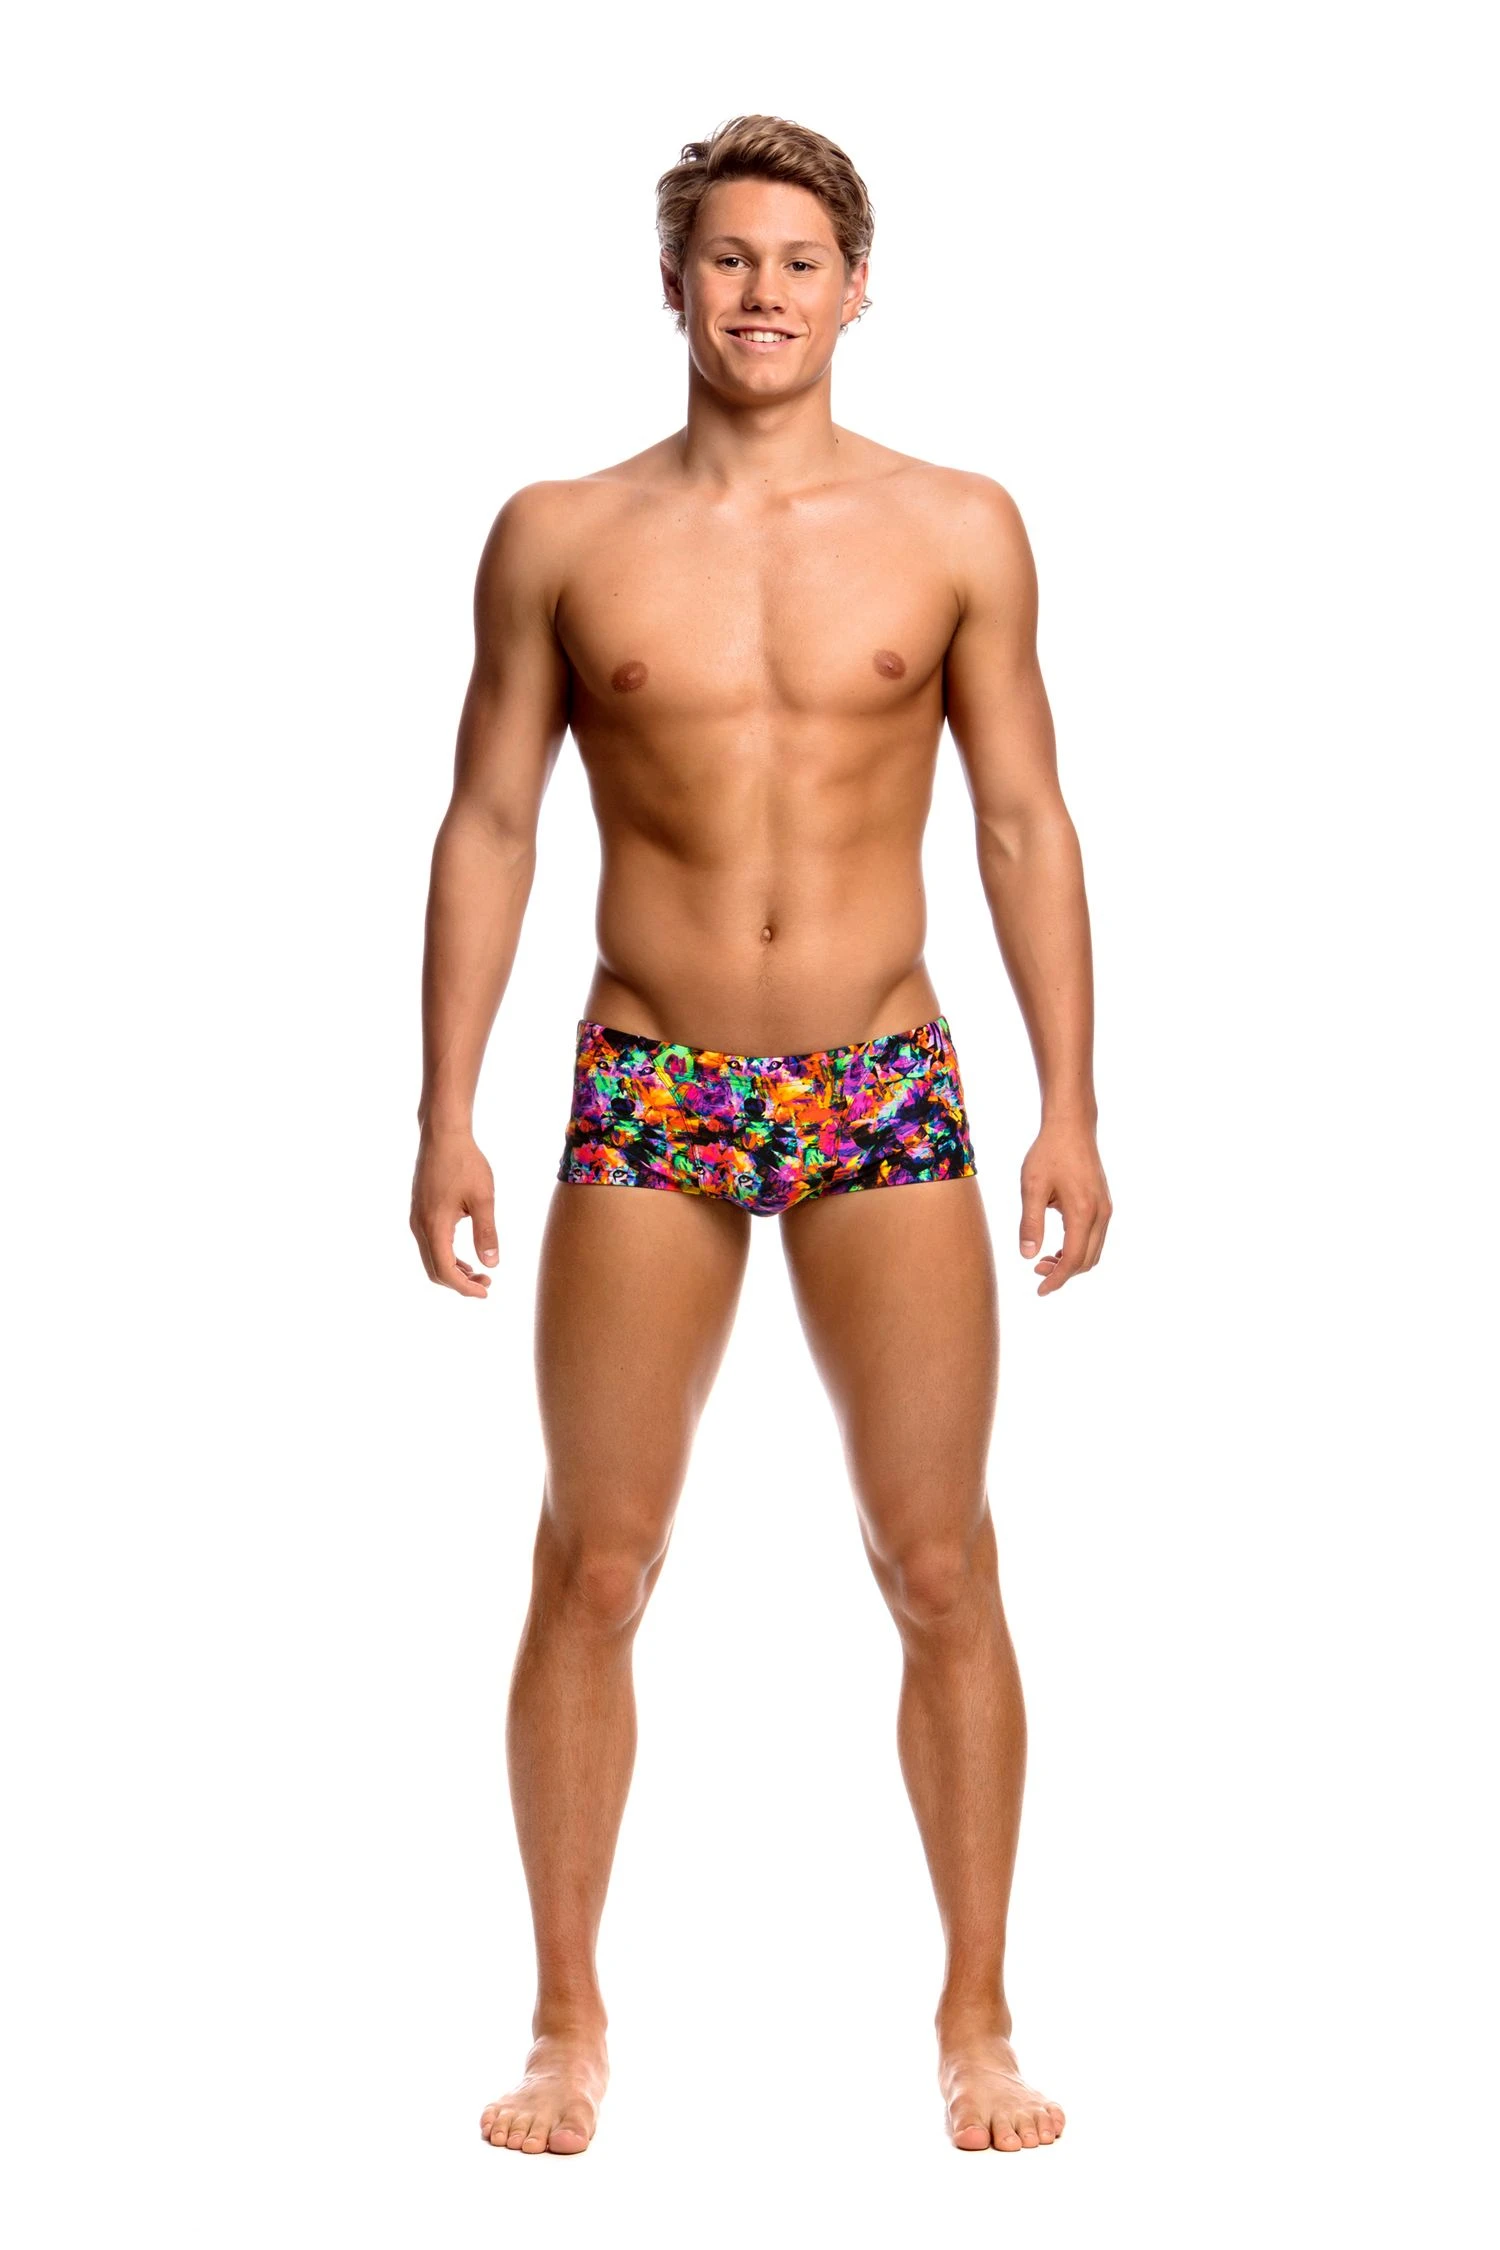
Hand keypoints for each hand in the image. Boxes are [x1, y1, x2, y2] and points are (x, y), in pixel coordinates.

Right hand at [410, 1126, 498, 1297]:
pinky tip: (465, 1254)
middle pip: (435, 1270)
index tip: (486, 1291)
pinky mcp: (419, 1211)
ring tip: (479, 1272)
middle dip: (460, 1283)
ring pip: (430, 1257)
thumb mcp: (483, 1198)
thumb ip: (486, 1233)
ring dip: (453, 1270)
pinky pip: (429, 1244)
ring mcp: (416, 1218)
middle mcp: (419, 1226)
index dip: (465, 1287)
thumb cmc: (465, 1162)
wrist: (443, 1134)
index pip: (445, 1271)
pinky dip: (446, 1256)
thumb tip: (491, 1264)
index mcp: (434, 1225)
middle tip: (486, 1283)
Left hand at [1019, 1122, 1111, 1296]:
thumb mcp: (1031, 1187)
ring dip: (1072, 1262)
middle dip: (1064, 1273)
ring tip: (1044, 1260)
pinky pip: (1095, 1237)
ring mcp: (1106, 1208)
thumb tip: (1027, 1256)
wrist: (1071, 1126)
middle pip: (1087, 1260)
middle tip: (1037, 1272)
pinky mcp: (1104, 1203)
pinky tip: (1057, 1245)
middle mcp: (1101, 1214)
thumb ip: (1030, 1223)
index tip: (1040, 1290)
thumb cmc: (1049, 1153)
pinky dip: (1079, 1249)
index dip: (1057, 1279)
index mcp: (1083, 1212)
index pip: (1073, 1259)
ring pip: (1094, 1251)